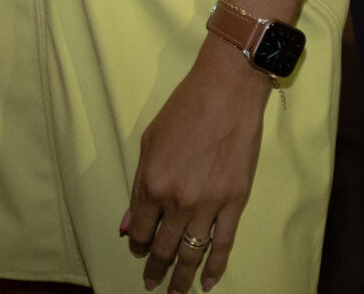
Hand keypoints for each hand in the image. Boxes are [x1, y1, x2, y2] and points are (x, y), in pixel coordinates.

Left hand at [119, 40, 270, 291]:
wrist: (227, 90)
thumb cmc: (185, 109)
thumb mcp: (149, 143)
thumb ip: (139, 188)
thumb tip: (128, 226)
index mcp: (152, 184)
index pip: (141, 230)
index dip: (138, 245)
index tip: (139, 252)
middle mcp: (177, 201)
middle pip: (164, 248)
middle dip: (156, 270)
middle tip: (152, 284)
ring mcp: (208, 204)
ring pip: (192, 252)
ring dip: (182, 278)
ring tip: (176, 293)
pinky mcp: (234, 202)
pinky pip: (223, 244)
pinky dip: (215, 267)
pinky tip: (207, 283)